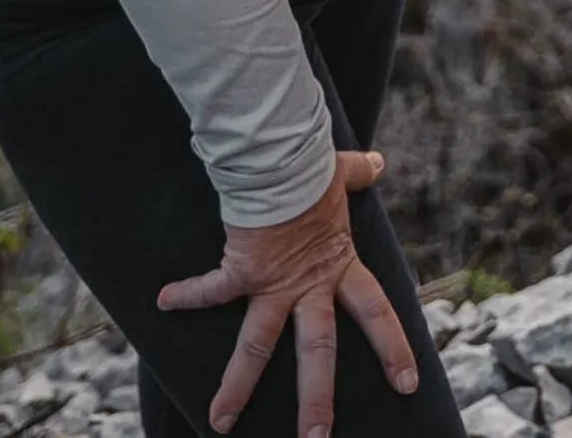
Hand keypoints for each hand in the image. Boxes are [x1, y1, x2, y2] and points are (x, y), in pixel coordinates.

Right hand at [156, 149, 416, 435]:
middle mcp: (307, 285)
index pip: (375, 313)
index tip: (407, 385)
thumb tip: (376, 162)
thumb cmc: (311, 167)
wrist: (283, 160)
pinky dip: (187, 294)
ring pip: (256, 347)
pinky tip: (164, 302)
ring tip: (220, 424)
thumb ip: (357, 175)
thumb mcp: (341, 175)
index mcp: (338, 267)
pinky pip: (212, 289)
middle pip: (316, 351)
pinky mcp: (240, 271)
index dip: (392, 349)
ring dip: (237, 387)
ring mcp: (272, 284)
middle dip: (316, 399)